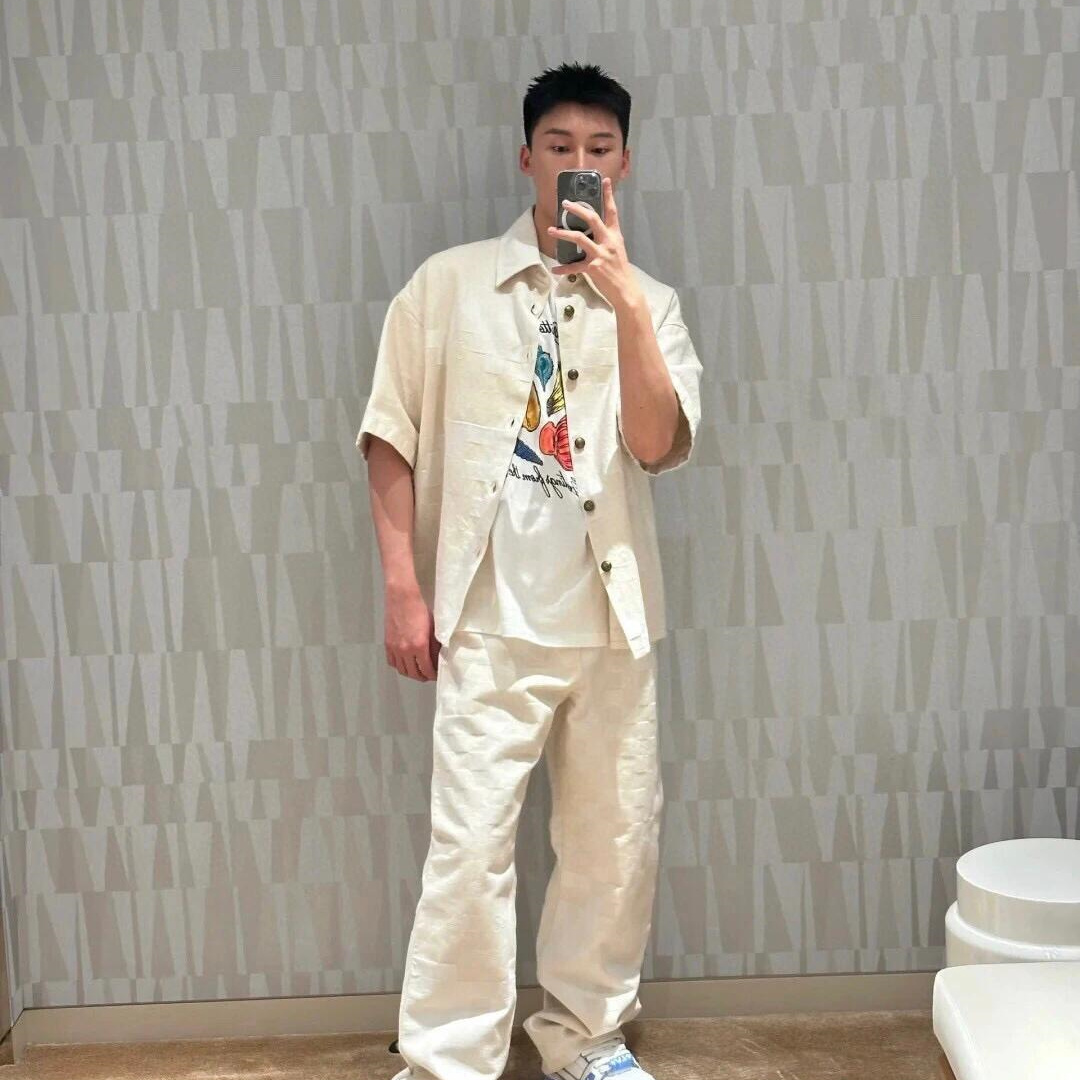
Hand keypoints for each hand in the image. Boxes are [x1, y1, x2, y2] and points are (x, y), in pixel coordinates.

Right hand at [385, 584, 439, 680]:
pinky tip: (405, 663)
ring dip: (411, 673)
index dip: (433, 675)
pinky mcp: (387, 643)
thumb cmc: (420, 609)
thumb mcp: (433, 628)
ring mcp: (394, 648)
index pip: (426, 670)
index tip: (436, 675)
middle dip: (423, 677)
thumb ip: (435, 645)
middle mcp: (405, 650)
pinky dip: (399, 666)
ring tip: (417, 671)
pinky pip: (392, 662)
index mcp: (419, 646)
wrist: (402, 597)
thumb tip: (438, 657)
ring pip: (402, 670)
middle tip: (428, 675)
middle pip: (413, 674)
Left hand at [546, 176, 643, 310]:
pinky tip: (555, 270)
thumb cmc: (620, 272)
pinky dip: (563, 269)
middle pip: (592, 219)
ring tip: (551, 230)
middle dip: (577, 209)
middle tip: (565, 203)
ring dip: (563, 233)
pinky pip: (574, 267)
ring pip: (579, 238)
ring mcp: (601, 254)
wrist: (626, 291)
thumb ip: (606, 240)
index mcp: (615, 236)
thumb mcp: (617, 251)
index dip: (608, 195)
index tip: (604, 181)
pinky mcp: (593, 268)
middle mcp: (608, 242)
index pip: (612, 212)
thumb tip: (593, 233)